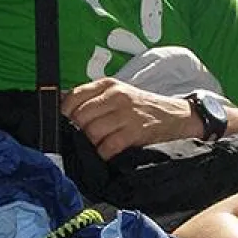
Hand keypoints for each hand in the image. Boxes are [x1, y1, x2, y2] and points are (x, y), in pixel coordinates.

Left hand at [62, 78, 197, 158]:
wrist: (175, 116)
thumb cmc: (141, 107)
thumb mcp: (118, 94)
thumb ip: (93, 98)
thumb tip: (62, 106)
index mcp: (108, 85)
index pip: (74, 96)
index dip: (65, 113)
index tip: (68, 122)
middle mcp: (116, 96)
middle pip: (80, 117)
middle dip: (80, 131)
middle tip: (88, 136)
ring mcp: (126, 114)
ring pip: (92, 132)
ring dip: (92, 143)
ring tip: (101, 143)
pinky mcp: (135, 132)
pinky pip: (108, 146)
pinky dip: (104, 153)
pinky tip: (109, 151)